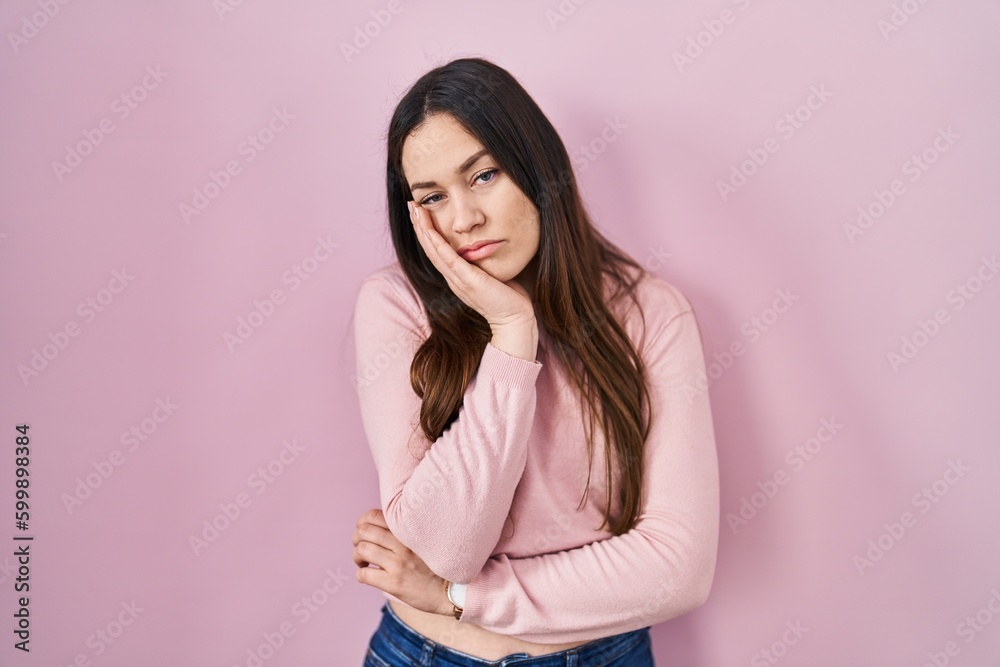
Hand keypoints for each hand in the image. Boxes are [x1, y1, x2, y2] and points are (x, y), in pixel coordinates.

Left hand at [352, 508, 453, 616]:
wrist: (451, 590)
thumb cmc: (434, 565)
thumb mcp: (422, 539)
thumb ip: (403, 530)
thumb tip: (375, 524)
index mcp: (408, 530)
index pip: (373, 515)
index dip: (362, 523)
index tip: (364, 532)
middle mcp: (403, 544)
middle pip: (363, 531)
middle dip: (356, 539)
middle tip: (361, 548)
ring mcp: (399, 564)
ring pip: (362, 550)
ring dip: (357, 557)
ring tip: (364, 563)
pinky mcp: (395, 583)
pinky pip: (364, 575)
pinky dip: (360, 574)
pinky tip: (368, 575)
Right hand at [409, 200, 534, 329]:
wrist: (514, 319)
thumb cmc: (507, 297)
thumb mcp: (490, 274)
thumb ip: (481, 262)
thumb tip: (481, 246)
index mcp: (456, 277)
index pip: (436, 250)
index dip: (426, 231)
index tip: (420, 211)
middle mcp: (453, 279)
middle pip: (430, 248)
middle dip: (419, 225)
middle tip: (411, 204)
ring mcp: (459, 281)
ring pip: (434, 252)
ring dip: (423, 230)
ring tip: (415, 210)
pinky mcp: (469, 282)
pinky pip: (449, 261)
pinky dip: (438, 244)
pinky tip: (430, 230)